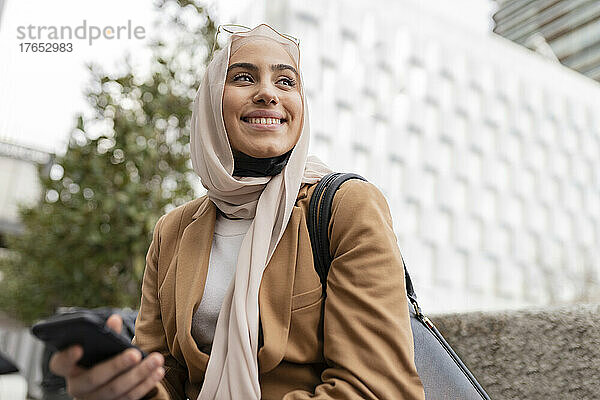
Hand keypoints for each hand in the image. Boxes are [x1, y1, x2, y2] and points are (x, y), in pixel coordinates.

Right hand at [49, 313, 164, 399]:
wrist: (107, 379)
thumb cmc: (100, 356)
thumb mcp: (99, 345)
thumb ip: (107, 333)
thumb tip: (114, 319)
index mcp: (69, 368)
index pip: (60, 364)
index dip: (67, 357)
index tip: (79, 348)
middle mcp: (78, 387)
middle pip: (95, 378)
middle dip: (117, 366)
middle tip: (135, 354)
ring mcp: (95, 399)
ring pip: (116, 390)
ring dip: (139, 375)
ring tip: (156, 360)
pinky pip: (129, 398)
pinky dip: (145, 384)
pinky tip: (158, 372)